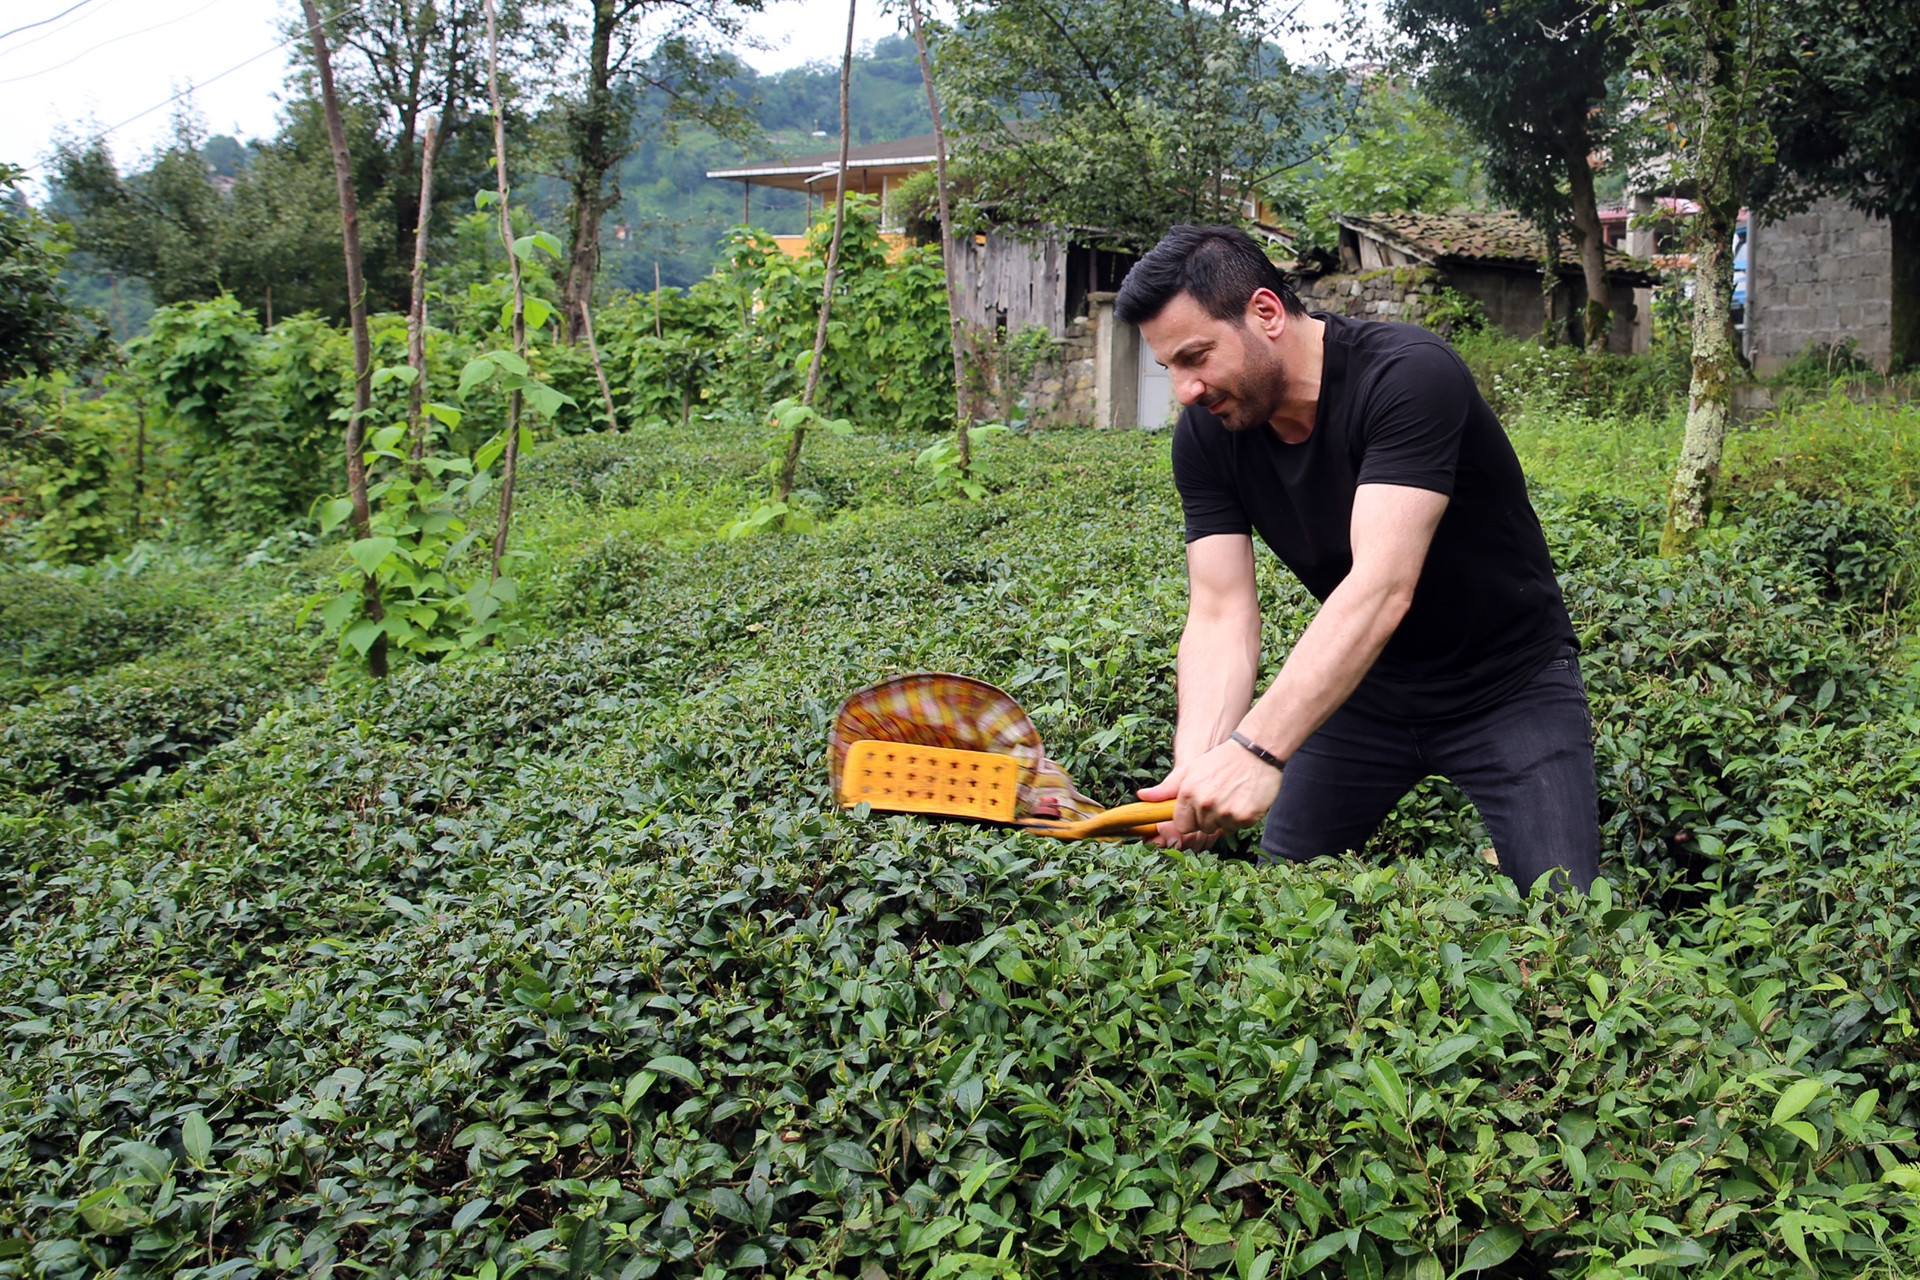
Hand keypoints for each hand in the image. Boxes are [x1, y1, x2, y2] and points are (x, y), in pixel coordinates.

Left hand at [1141, 739, 1280, 844]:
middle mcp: (1204, 803)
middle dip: (1210, 818)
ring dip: (1227, 818)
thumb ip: (1167, 788)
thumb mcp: (1190, 770)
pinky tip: (1245, 799)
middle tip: (1221, 796)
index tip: (1200, 808)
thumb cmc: (1221, 760)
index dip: (1191, 818)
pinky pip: (1239, 827)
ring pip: (1221, 829)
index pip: (1182, 825)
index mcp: (1188, 793)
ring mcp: (1225, 811)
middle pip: (1202, 828)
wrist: (1255, 751)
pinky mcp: (1245, 816)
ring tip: (1233, 796)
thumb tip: (1142, 796)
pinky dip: (1243, 817)